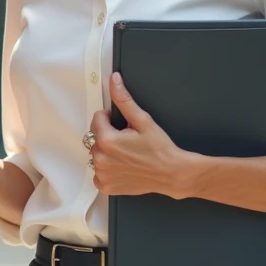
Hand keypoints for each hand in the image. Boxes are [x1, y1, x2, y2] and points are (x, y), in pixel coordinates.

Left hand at [89, 73, 189, 197]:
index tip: (125, 127)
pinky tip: (123, 166)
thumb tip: (114, 80)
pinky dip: (108, 169)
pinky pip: (98, 172)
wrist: (171, 173)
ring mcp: (102, 174)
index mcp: (106, 140)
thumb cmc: (159, 148)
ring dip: (107, 151)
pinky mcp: (105, 186)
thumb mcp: (143, 120)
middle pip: (95, 136)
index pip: (97, 118)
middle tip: (128, 141)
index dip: (111, 119)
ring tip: (127, 154)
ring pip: (96, 153)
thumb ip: (124, 99)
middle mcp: (100, 158)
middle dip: (108, 135)